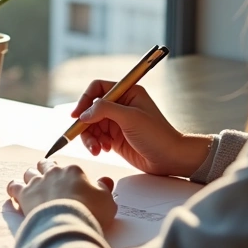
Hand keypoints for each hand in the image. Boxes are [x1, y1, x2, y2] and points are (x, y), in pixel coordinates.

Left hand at [6, 159, 116, 226]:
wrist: (68, 224)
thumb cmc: (90, 213)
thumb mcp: (107, 201)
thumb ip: (105, 189)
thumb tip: (106, 181)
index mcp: (74, 171)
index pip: (69, 168)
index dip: (68, 176)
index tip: (69, 185)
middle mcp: (53, 173)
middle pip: (46, 165)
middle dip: (46, 170)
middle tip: (48, 180)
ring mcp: (37, 182)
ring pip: (29, 172)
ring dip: (30, 178)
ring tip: (31, 186)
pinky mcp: (24, 194)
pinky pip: (14, 186)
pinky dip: (14, 188)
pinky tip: (15, 194)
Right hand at [71, 80, 211, 177]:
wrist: (170, 159)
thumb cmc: (158, 135)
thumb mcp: (131, 118)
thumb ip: (105, 110)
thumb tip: (84, 113)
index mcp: (127, 93)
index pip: (98, 88)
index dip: (85, 99)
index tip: (77, 114)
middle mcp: (120, 105)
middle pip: (90, 109)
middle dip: (85, 124)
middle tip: (84, 137)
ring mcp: (117, 122)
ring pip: (91, 125)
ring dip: (89, 137)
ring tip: (97, 149)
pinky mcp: (114, 138)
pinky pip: (96, 137)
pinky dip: (95, 144)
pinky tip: (103, 150)